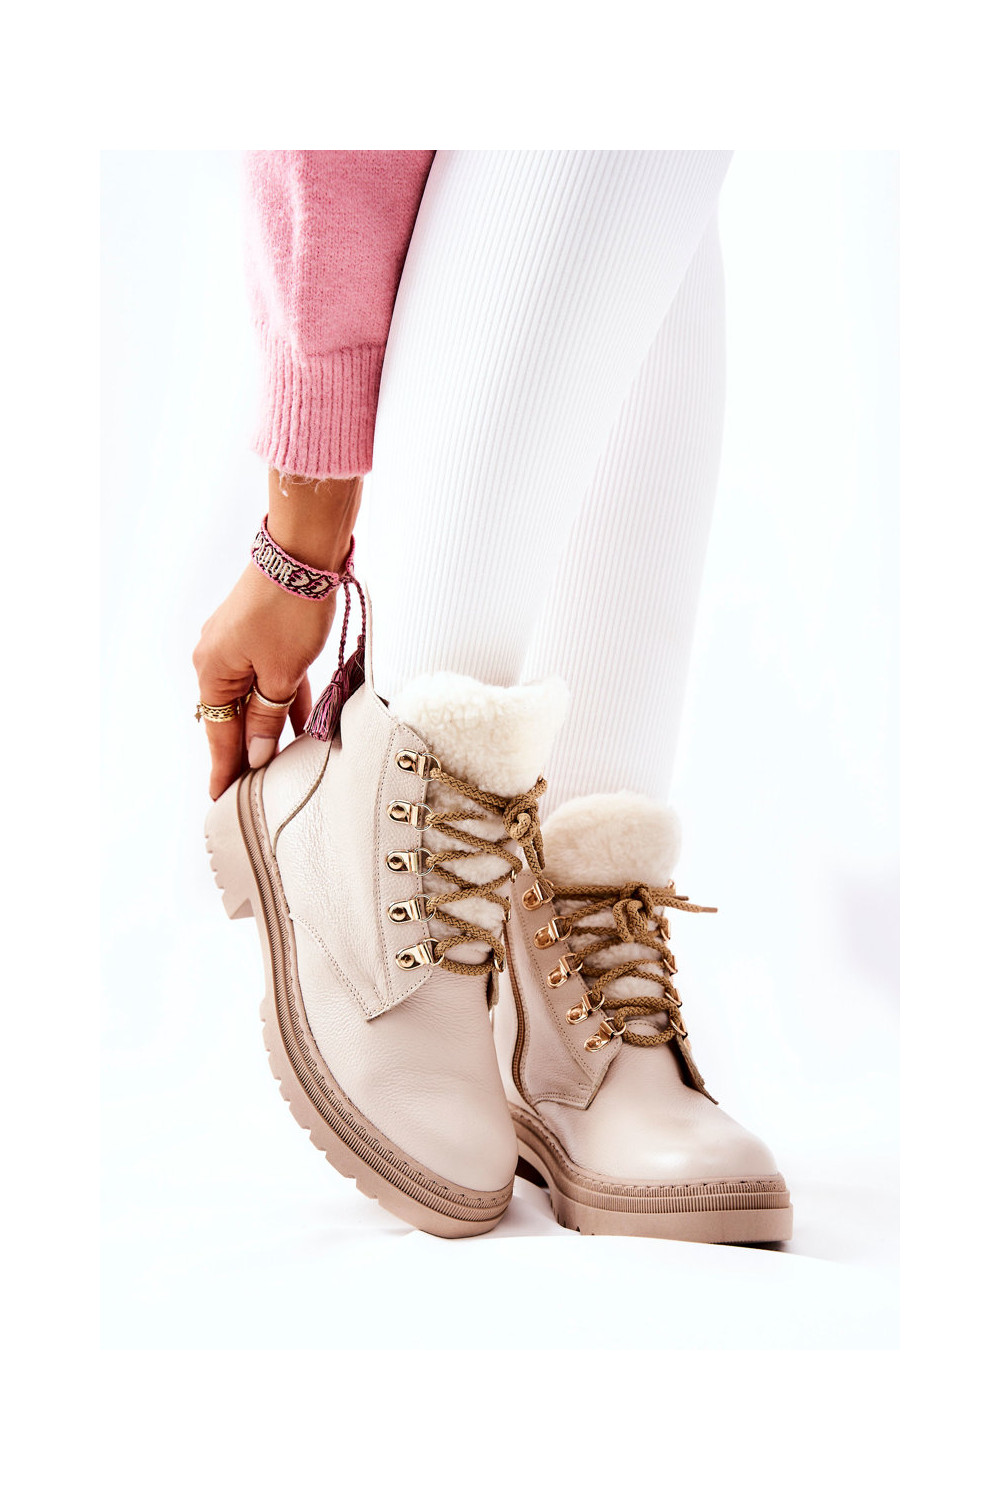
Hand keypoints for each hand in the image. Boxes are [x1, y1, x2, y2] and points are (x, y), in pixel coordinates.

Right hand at [194, 471, 362, 799]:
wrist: (303, 553)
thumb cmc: (289, 609)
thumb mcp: (282, 675)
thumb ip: (268, 718)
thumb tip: (256, 753)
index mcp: (212, 671)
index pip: (218, 735)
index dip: (224, 770)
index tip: (222, 800)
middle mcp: (217, 659)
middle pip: (232, 717)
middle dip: (246, 752)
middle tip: (256, 791)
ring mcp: (238, 646)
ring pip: (254, 699)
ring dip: (267, 728)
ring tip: (280, 766)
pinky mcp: (260, 636)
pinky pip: (269, 679)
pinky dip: (282, 702)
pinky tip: (300, 727)